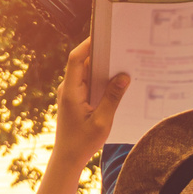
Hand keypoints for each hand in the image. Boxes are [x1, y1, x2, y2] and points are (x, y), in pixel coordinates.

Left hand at [53, 38, 129, 164]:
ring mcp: (71, 93)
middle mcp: (68, 88)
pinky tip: (118, 83)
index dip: (89, 44)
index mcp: (71, 91)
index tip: (105, 35)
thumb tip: (124, 76)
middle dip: (102, 54)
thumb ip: (113, 98)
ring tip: (124, 62)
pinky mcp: (76, 99)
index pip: (77, 59)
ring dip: (104, 69)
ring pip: (87, 73)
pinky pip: (89, 84)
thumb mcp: (102, 121)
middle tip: (122, 47)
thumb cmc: (83, 142)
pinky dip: (102, 81)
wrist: (68, 158)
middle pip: (84, 63)